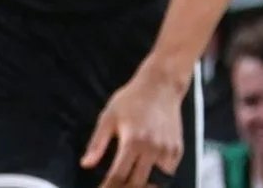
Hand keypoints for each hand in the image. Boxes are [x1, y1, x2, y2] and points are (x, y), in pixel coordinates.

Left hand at [81, 69, 185, 187]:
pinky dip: (159, 176)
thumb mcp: (109, 116)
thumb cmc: (133, 99)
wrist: (161, 85)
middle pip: (137, 183)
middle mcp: (152, 147)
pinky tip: (148, 172)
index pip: (118, 176)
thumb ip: (97, 143)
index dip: (108, 187)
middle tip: (116, 186)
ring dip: (144, 184)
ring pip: (157, 181)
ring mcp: (167, 149)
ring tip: (132, 181)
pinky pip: (168, 172)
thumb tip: (85, 164)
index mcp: (132, 141)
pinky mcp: (177, 148)